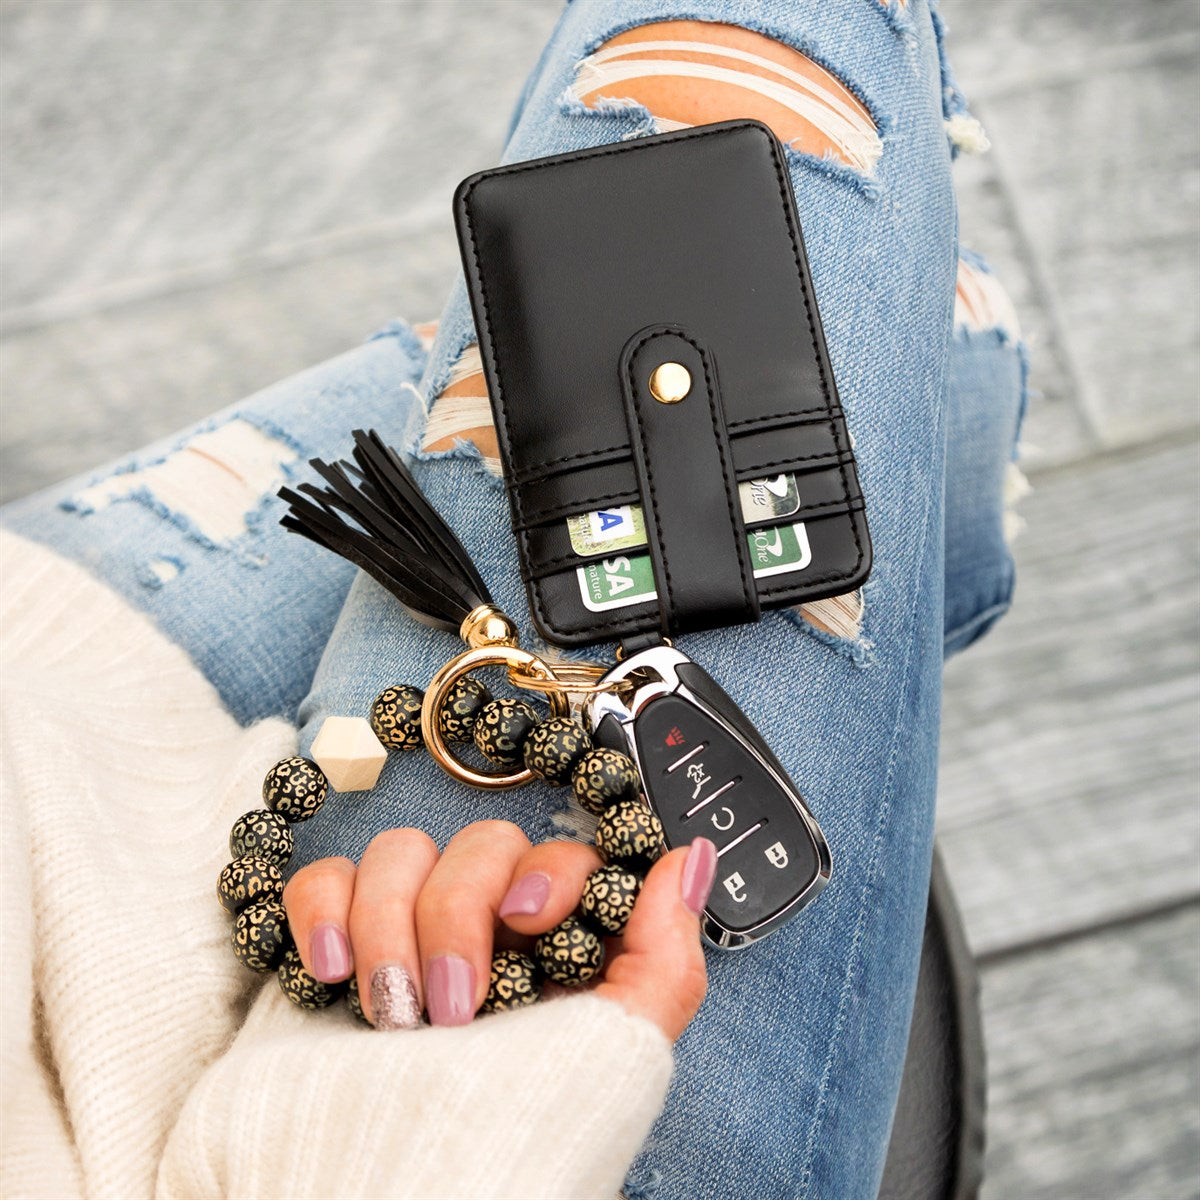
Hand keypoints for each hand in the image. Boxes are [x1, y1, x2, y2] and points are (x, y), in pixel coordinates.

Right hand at [282, 821, 716, 1039]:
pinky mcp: (333, 948)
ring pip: (402, 852)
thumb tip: (688, 860)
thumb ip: (663, 959)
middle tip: (453, 1008)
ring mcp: (404, 939)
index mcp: (554, 958)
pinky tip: (330, 974)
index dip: (551, 868)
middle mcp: (483, 940)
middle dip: (461, 913)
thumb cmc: (511, 1148)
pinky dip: (324, 908)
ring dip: (391, 924)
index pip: (563, 857)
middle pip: (482, 846)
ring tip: (391, 1016)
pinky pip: (325, 878)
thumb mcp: (612, 1060)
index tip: (531, 917)